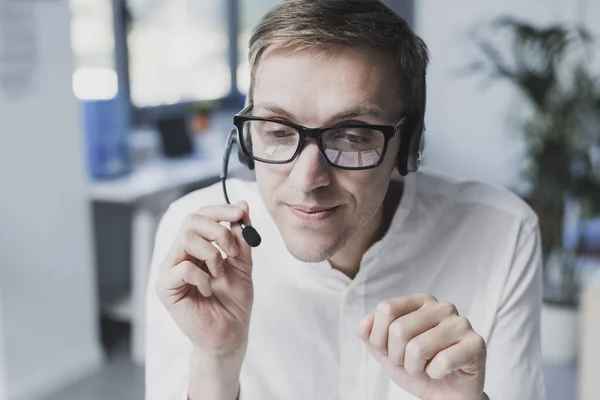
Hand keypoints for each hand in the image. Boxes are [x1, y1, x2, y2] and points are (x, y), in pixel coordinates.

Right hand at [155, 202, 253, 358]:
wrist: (230, 334)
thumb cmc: (233, 301)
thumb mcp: (243, 264)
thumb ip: (241, 237)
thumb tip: (243, 206)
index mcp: (197, 246)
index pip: (202, 215)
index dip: (221, 209)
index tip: (241, 212)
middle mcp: (180, 253)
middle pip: (192, 220)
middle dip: (219, 231)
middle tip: (234, 252)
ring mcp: (170, 270)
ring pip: (186, 239)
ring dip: (212, 254)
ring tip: (220, 274)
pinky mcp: (165, 287)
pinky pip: (182, 267)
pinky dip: (202, 276)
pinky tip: (208, 289)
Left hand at [356, 294, 486, 399]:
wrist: (446, 395)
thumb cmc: (418, 368)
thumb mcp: (386, 352)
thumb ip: (370, 335)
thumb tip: (362, 324)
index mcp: (419, 302)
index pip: (386, 309)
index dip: (379, 338)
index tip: (390, 351)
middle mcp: (441, 307)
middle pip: (399, 329)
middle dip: (398, 357)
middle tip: (411, 363)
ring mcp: (460, 323)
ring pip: (418, 348)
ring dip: (416, 368)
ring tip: (426, 368)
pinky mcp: (475, 344)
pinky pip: (442, 362)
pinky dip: (435, 374)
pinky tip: (443, 372)